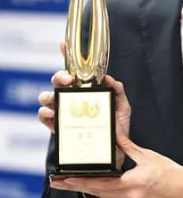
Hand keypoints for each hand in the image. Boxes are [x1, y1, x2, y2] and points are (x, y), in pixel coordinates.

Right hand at [38, 43, 131, 169]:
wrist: (114, 154)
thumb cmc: (117, 129)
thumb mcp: (122, 107)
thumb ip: (118, 91)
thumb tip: (109, 79)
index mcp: (87, 90)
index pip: (75, 69)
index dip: (66, 54)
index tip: (62, 43)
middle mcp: (72, 98)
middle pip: (57, 81)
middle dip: (59, 77)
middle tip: (68, 81)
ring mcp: (64, 112)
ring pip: (46, 97)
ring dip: (48, 96)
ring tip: (55, 100)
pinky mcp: (58, 128)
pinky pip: (45, 118)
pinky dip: (46, 115)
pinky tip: (52, 115)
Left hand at [50, 134, 182, 197]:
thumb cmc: (173, 175)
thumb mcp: (149, 157)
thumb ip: (129, 146)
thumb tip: (114, 134)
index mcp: (132, 184)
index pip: (99, 183)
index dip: (79, 181)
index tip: (62, 179)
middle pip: (97, 192)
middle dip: (76, 186)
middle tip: (57, 182)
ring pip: (104, 195)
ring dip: (88, 188)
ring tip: (72, 182)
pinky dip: (103, 190)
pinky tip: (96, 184)